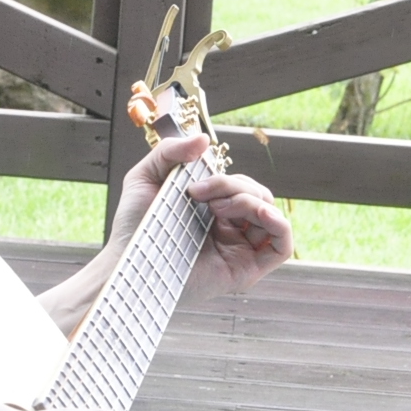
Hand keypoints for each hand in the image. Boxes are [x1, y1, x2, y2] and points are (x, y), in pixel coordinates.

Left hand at [108, 133, 293, 302]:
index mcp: (212, 209)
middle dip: (233, 188)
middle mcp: (230, 229)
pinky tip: (262, 214)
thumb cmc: (134, 225)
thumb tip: (204, 140)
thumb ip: (171, 151)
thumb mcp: (146, 176)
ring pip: (269, 214)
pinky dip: (280, 225)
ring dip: (250, 202)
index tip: (192, 188)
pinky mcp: (246, 270)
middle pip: (257, 196)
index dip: (224, 180)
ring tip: (218, 209)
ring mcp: (240, 249)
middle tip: (200, 198)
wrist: (128, 259)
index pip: (240, 185)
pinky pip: (282, 246)